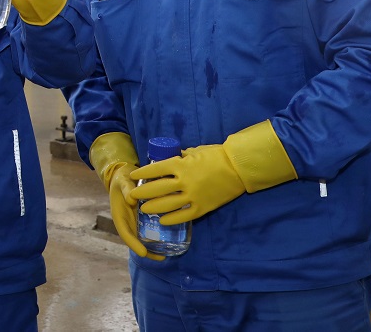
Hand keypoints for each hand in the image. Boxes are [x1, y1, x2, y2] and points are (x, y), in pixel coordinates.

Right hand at [107, 162, 164, 260]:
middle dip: (145, 251)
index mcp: (119, 215)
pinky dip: (156, 237)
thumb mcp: (122, 181)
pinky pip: (149, 230)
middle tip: (160, 257)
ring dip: (152, 248)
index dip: (133, 244)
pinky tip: (168, 241)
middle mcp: (127, 221)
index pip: (124, 232)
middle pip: (134, 240)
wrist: (125, 175)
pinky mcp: (143, 218)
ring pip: (142, 238)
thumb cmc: (123, 178)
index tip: (143, 252)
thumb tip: (132, 200)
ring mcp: (135, 221)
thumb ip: (126, 189)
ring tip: (165, 255)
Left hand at [130, 145, 244, 224]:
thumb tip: (170, 159)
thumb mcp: (194, 151)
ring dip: (153, 207)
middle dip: (142, 192)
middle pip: (156, 188)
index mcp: (181, 164)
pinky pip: (184, 216)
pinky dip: (172, 219)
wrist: (238, 167)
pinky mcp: (203, 207)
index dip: (142, 172)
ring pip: (167, 204)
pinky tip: (163, 220)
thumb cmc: (216, 155)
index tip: (133, 175)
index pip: (155, 169)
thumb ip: (181, 157)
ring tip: (143, 208)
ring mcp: (193, 195)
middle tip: (132, 195)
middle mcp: (184, 181)